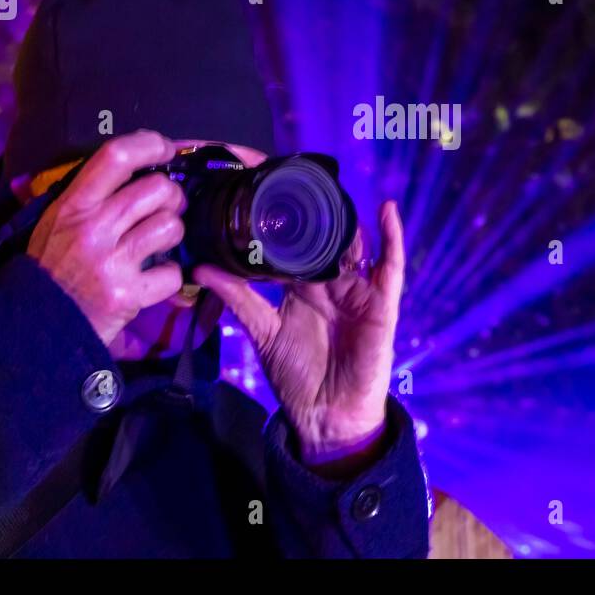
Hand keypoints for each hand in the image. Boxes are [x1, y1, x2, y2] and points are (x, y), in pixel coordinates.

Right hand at [28, 131, 187, 347]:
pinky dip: (169, 278)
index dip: (150, 145)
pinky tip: (152, 278)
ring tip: (157, 242)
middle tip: (164, 208)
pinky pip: (172, 273)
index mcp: (73, 205)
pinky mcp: (127, 294)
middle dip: (171, 196)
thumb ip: (87, 192)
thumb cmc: (51, 267)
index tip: (165, 149)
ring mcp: (111, 262)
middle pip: (157, 189)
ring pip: (171, 226)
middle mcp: (93, 229)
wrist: (36, 326)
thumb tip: (131, 160)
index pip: (115, 156)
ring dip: (171, 234)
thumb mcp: (54, 221)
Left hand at [193, 200, 405, 473]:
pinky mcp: (381, 303)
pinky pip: (391, 266)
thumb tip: (202, 268)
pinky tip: (387, 210)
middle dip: (322, 212)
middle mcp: (332, 284)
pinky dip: (392, 237)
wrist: (325, 415)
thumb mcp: (262, 331)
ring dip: (353, 218)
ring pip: (359, 245)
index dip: (290, 220)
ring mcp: (359, 290)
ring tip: (342, 187)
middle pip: (330, 238)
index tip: (271, 190)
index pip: (298, 245)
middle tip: (304, 179)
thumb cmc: (296, 377)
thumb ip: (238, 298)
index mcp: (304, 288)